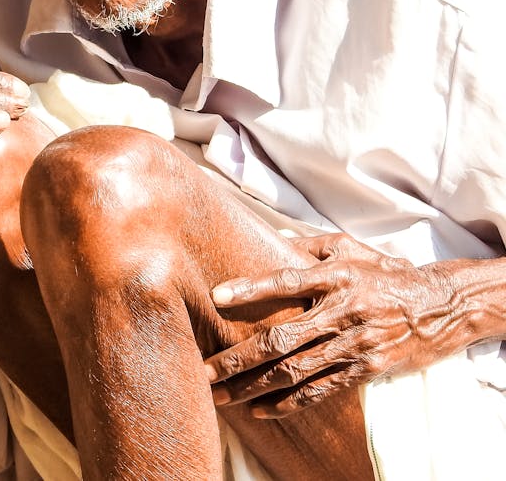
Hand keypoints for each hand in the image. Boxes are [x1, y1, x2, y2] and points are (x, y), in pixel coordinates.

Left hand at [203, 233, 467, 417]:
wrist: (442, 306)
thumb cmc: (386, 273)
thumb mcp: (350, 248)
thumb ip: (309, 245)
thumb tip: (271, 237)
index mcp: (336, 277)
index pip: (286, 281)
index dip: (251, 288)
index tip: (217, 295)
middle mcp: (342, 312)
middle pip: (282, 338)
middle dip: (238, 357)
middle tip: (204, 369)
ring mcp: (353, 345)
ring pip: (295, 370)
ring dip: (253, 386)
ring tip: (220, 395)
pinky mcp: (365, 370)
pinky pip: (321, 390)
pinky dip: (289, 402)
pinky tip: (261, 409)